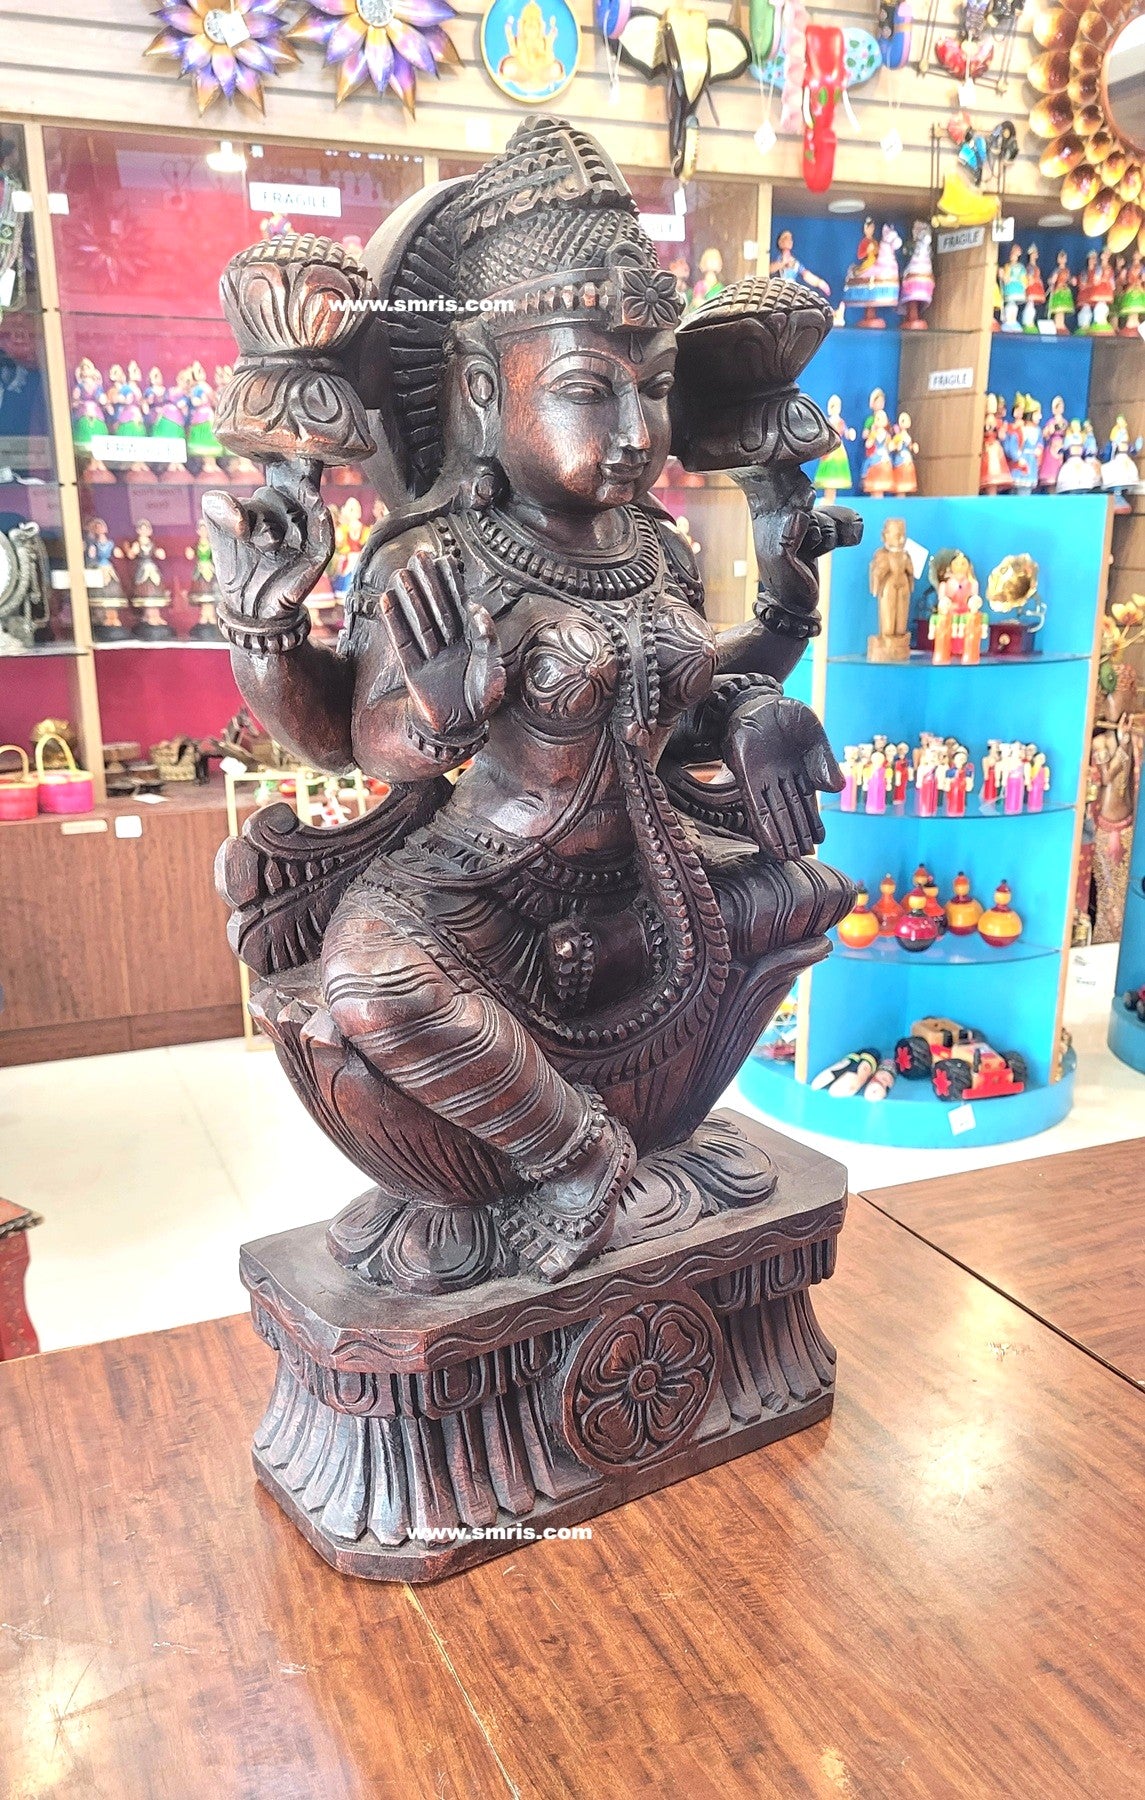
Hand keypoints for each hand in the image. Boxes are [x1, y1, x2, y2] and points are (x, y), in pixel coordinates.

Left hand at [201, 457, 333, 621]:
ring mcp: (306, 536)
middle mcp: (292, 516)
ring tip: (295, 497)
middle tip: (249, 519)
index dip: (286, 456)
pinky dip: (323, 519)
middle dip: (271, 499)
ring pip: (306, 509)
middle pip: (290, 491)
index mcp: (271, 504)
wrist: (247, 606)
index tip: (284, 436)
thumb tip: (230, 505)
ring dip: (297, 503)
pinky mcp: (316, 557)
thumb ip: (217, 507)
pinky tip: (318, 505)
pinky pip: (325, 535)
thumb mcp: (219, 531)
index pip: (281, 475)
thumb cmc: (236, 565)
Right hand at [380, 549, 505, 739]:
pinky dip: (395, 623)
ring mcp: (430, 655)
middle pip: (437, 606)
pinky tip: (387, 601)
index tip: (444, 558)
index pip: (459, 604)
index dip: (452, 582)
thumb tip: (477, 611)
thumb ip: (488, 641)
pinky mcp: (413, 670)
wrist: (462, 729)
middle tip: (418, 555)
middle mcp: (449, 642)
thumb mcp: (493, 672)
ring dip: (410, 597)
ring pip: (419, 620)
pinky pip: (403, 643)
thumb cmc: (482, 700)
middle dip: (428, 581)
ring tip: (401, 573)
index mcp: (471, 639)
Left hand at [723, 691, 843, 860]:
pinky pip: (753, 802)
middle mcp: (780, 780)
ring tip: (786, 857)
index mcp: (800, 772)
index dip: (813, 823)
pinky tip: (767, 841)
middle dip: (794, 836)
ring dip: (778, 836)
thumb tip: (837, 788)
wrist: (757, 698)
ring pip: (773, 813)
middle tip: (800, 858)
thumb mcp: (812, 733)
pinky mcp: (743, 774)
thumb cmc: (787, 715)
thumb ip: (824, 759)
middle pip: (790, 812)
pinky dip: (761, 823)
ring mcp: (762, 779)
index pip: (807, 803)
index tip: (818, 843)